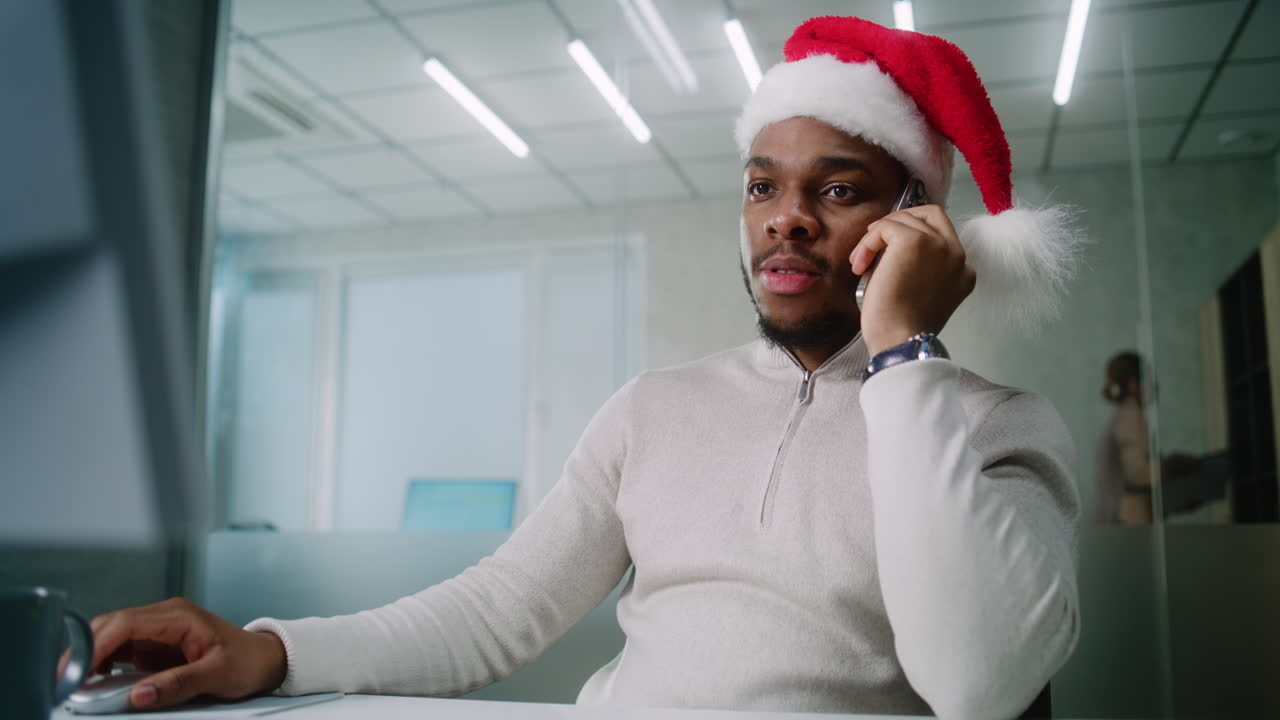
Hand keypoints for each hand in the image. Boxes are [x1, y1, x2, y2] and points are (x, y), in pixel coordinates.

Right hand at [89, 597, 286, 710]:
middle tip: (65, 682)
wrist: (264, 659)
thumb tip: (139, 695)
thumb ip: (179, 684)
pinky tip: (95, 683)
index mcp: (178, 616)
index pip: (124, 623)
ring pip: (110, 637)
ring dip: (90, 658)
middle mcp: (163, 618)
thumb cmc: (247, 661)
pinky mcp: (154, 647)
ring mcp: (157, 631)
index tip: (78, 670)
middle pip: (110, 626)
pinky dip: (103, 665)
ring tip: (73, 685)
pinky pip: (119, 651)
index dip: (96, 645)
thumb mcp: (218, 675)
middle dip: (84, 652)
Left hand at [849, 204, 974, 356]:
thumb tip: (891, 249)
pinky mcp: (914, 240)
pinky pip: (886, 227)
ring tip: (861, 264)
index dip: (915, 234)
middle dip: (900, 221)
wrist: (900, 341)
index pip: (943, 235)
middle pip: (930, 214)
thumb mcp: (922, 295)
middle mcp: (956, 254)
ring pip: (903, 220)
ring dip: (876, 238)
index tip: (889, 250)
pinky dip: (868, 242)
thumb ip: (922, 271)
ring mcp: (938, 244)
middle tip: (875, 239)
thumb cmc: (902, 327)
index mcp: (963, 271)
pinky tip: (860, 265)